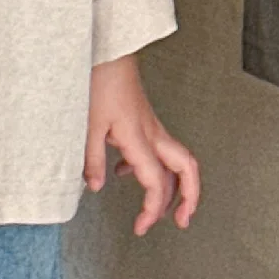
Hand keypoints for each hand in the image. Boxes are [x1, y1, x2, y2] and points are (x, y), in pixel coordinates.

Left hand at [85, 55, 200, 234]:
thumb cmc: (100, 82)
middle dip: (190, 198)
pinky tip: (127, 173)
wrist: (107, 51)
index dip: (152, 209)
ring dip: (174, 187)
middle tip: (182, 222)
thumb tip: (95, 188)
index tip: (140, 227)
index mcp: (140, 137)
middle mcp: (152, 133)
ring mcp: (151, 126)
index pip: (156, 182)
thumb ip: (92, 158)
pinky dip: (152, 169)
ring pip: (176, 161)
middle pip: (186, 168)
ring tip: (164, 209)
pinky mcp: (144, 120)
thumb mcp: (89, 124)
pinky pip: (158, 150)